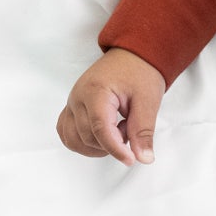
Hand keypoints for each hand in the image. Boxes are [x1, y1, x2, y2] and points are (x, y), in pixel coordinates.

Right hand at [56, 48, 164, 165]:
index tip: (131, 160)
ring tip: (117, 128)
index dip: (115, 149)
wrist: (132, 56)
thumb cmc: (140, 73)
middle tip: (130, 128)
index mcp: (96, 91)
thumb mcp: (148, 101)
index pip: (100, 129)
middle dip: (112, 142)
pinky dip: (83, 142)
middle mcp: (77, 97)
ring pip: (75, 140)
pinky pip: (67, 133)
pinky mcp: (71, 108)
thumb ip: (143, 131)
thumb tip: (143, 158)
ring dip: (98, 145)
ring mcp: (71, 103)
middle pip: (88, 137)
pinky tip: (102, 136)